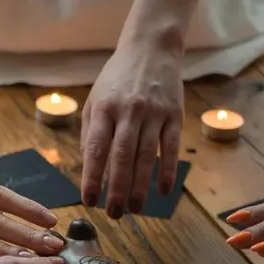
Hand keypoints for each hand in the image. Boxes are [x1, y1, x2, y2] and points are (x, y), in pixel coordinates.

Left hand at [80, 41, 183, 218]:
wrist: (151, 48)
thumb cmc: (118, 79)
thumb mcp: (95, 98)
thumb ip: (90, 131)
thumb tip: (89, 166)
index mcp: (104, 109)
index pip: (95, 149)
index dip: (91, 177)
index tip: (89, 201)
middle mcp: (128, 112)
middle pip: (121, 157)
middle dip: (117, 189)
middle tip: (114, 214)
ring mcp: (153, 113)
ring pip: (146, 156)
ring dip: (140, 186)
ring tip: (135, 209)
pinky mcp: (174, 115)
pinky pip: (170, 148)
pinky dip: (167, 171)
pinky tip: (164, 191)